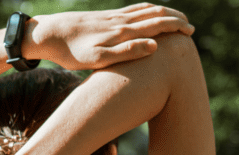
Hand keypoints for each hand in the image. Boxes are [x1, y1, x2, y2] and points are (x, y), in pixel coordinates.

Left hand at [28, 3, 193, 70]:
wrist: (49, 34)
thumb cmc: (71, 53)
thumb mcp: (98, 60)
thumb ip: (127, 53)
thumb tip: (154, 45)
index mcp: (122, 32)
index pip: (157, 24)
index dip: (176, 27)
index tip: (190, 33)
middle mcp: (120, 21)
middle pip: (154, 14)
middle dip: (175, 19)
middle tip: (190, 28)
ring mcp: (112, 17)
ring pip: (145, 10)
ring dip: (163, 13)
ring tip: (175, 20)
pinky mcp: (105, 17)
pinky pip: (132, 10)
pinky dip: (147, 10)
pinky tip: (148, 15)